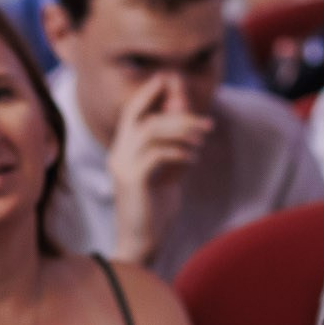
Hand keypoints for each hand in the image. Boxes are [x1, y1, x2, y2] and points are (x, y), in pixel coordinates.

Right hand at [105, 75, 211, 263]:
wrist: (142, 244)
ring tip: (203, 138)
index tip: (171, 79)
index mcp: (123, 150)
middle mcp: (118, 154)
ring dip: (182, 129)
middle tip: (205, 120)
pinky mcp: (133, 180)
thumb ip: (174, 146)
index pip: (132, 112)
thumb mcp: (168, 172)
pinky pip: (157, 153)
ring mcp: (122, 166)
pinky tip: (194, 158)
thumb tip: (188, 117)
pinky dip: (180, 151)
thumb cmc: (155, 210)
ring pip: (151, 130)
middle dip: (175, 110)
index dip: (149, 92)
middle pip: (142, 116)